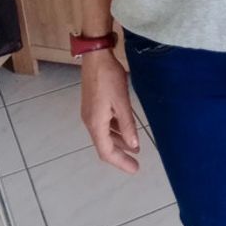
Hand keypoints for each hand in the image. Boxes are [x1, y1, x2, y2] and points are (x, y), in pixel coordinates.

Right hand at [80, 48, 141, 173]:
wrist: (95, 56)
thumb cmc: (109, 78)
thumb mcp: (122, 102)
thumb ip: (127, 125)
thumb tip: (133, 145)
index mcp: (96, 123)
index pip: (107, 151)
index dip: (121, 162)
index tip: (135, 168)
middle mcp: (90, 121)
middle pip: (104, 145)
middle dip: (120, 154)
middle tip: (136, 162)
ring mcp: (90, 113)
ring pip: (104, 134)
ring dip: (119, 141)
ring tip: (134, 147)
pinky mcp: (93, 105)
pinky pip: (104, 124)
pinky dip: (115, 130)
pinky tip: (125, 128)